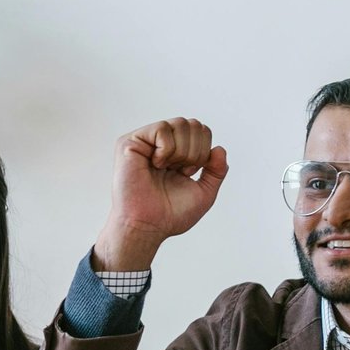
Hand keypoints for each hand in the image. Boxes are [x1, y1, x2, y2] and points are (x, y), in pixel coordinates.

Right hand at [93, 118, 229, 271]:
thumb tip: (219, 149)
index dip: (203, 151)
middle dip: (196, 151)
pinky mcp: (130, 142)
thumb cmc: (169, 214)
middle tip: (179, 171)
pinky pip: (162, 129)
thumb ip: (216, 171)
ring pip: (180, 123)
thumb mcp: (204, 193)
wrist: (148, 226)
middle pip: (194, 124)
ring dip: (181, 151)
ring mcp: (145, 141)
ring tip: (166, 168)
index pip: (201, 131)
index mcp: (176, 153)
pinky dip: (166, 150)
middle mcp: (160, 144)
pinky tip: (156, 164)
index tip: (188, 173)